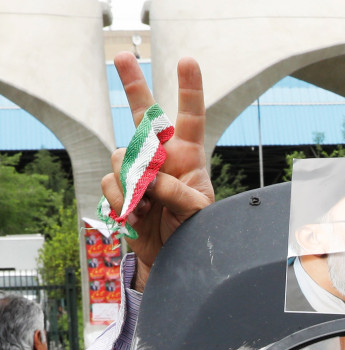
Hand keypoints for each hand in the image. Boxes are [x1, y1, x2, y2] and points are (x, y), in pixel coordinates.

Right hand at [101, 52, 214, 291]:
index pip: (190, 119)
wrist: (173, 261)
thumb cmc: (195, 234)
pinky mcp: (121, 191)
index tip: (186, 62)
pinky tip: (136, 215)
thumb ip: (177, 192)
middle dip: (133, 86)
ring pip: (121, 158)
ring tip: (148, 207)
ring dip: (132, 184)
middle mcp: (162, 159)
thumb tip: (149, 178)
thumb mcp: (197, 213)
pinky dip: (121, 202)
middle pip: (144, 116)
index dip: (189, 90)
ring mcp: (139, 173)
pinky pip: (110, 185)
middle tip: (122, 57)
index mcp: (188, 158)